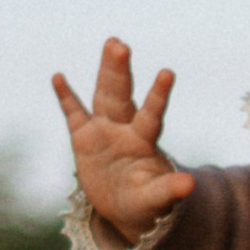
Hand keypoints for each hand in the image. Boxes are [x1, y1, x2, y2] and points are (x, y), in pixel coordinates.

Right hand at [51, 39, 195, 241]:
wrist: (126, 207)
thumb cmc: (146, 202)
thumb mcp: (156, 199)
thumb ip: (169, 190)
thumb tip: (190, 184)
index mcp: (144, 141)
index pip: (151, 114)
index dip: (158, 95)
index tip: (167, 73)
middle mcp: (125, 128)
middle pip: (121, 95)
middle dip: (120, 71)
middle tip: (121, 45)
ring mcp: (104, 130)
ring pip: (103, 95)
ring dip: (106, 71)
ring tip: (113, 42)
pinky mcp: (84, 139)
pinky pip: (73, 114)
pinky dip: (66, 97)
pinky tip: (58, 77)